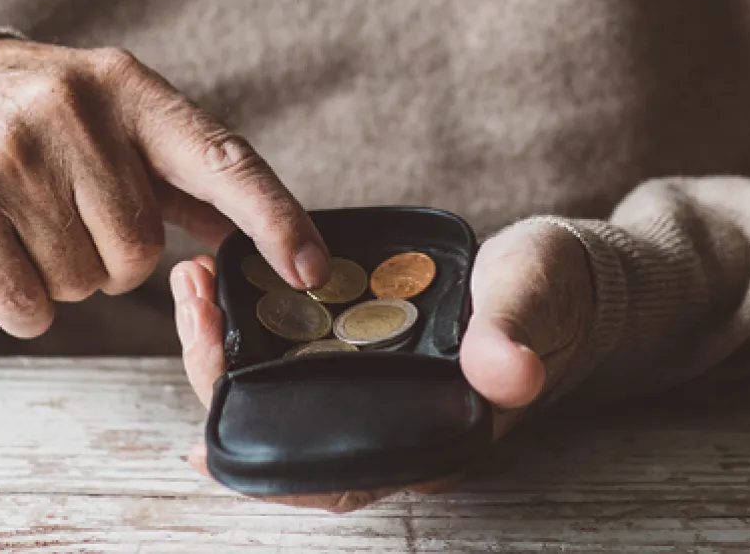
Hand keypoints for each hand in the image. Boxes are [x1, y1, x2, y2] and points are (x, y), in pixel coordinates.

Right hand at [0, 39, 328, 336]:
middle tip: (78, 222)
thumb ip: (190, 178)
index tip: (310, 269)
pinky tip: (5, 258)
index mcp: (132, 90)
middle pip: (140, 251)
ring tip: (35, 227)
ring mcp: (11, 153)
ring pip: (84, 282)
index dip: (274, 218)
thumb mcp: (117, 123)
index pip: (222, 159)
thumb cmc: (41, 121)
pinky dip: (26, 306)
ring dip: (67, 278)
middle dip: (116, 260)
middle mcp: (73, 109)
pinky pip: (27, 304)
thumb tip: (262, 235)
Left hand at [171, 218, 594, 511]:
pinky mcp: (356, 344)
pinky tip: (217, 283)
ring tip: (192, 285)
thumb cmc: (552, 296)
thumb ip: (512, 335)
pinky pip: (288, 345)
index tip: (202, 451)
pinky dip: (249, 319)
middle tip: (195, 313)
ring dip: (226, 345)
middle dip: (224, 380)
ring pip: (278, 386)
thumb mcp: (534, 303)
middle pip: (287, 430)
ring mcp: (368, 384)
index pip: (337, 477)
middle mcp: (388, 421)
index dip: (268, 477)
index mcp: (428, 436)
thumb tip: (507, 374)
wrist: (557, 272)